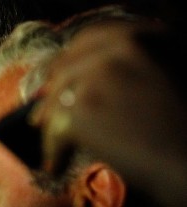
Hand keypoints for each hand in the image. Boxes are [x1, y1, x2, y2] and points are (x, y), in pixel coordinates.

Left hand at [29, 19, 186, 206]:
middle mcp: (123, 46)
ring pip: (56, 99)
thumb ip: (134, 67)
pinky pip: (54, 127)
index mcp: (148, 35)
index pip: (93, 39)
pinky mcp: (82, 107)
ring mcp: (99, 75)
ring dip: (49, 125)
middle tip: (40, 114)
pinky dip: (53, 148)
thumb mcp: (169, 77)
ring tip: (51, 145)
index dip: (71, 60)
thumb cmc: (184, 129)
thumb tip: (87, 79)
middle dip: (51, 91)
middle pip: (67, 66)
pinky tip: (57, 164)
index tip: (58, 77)